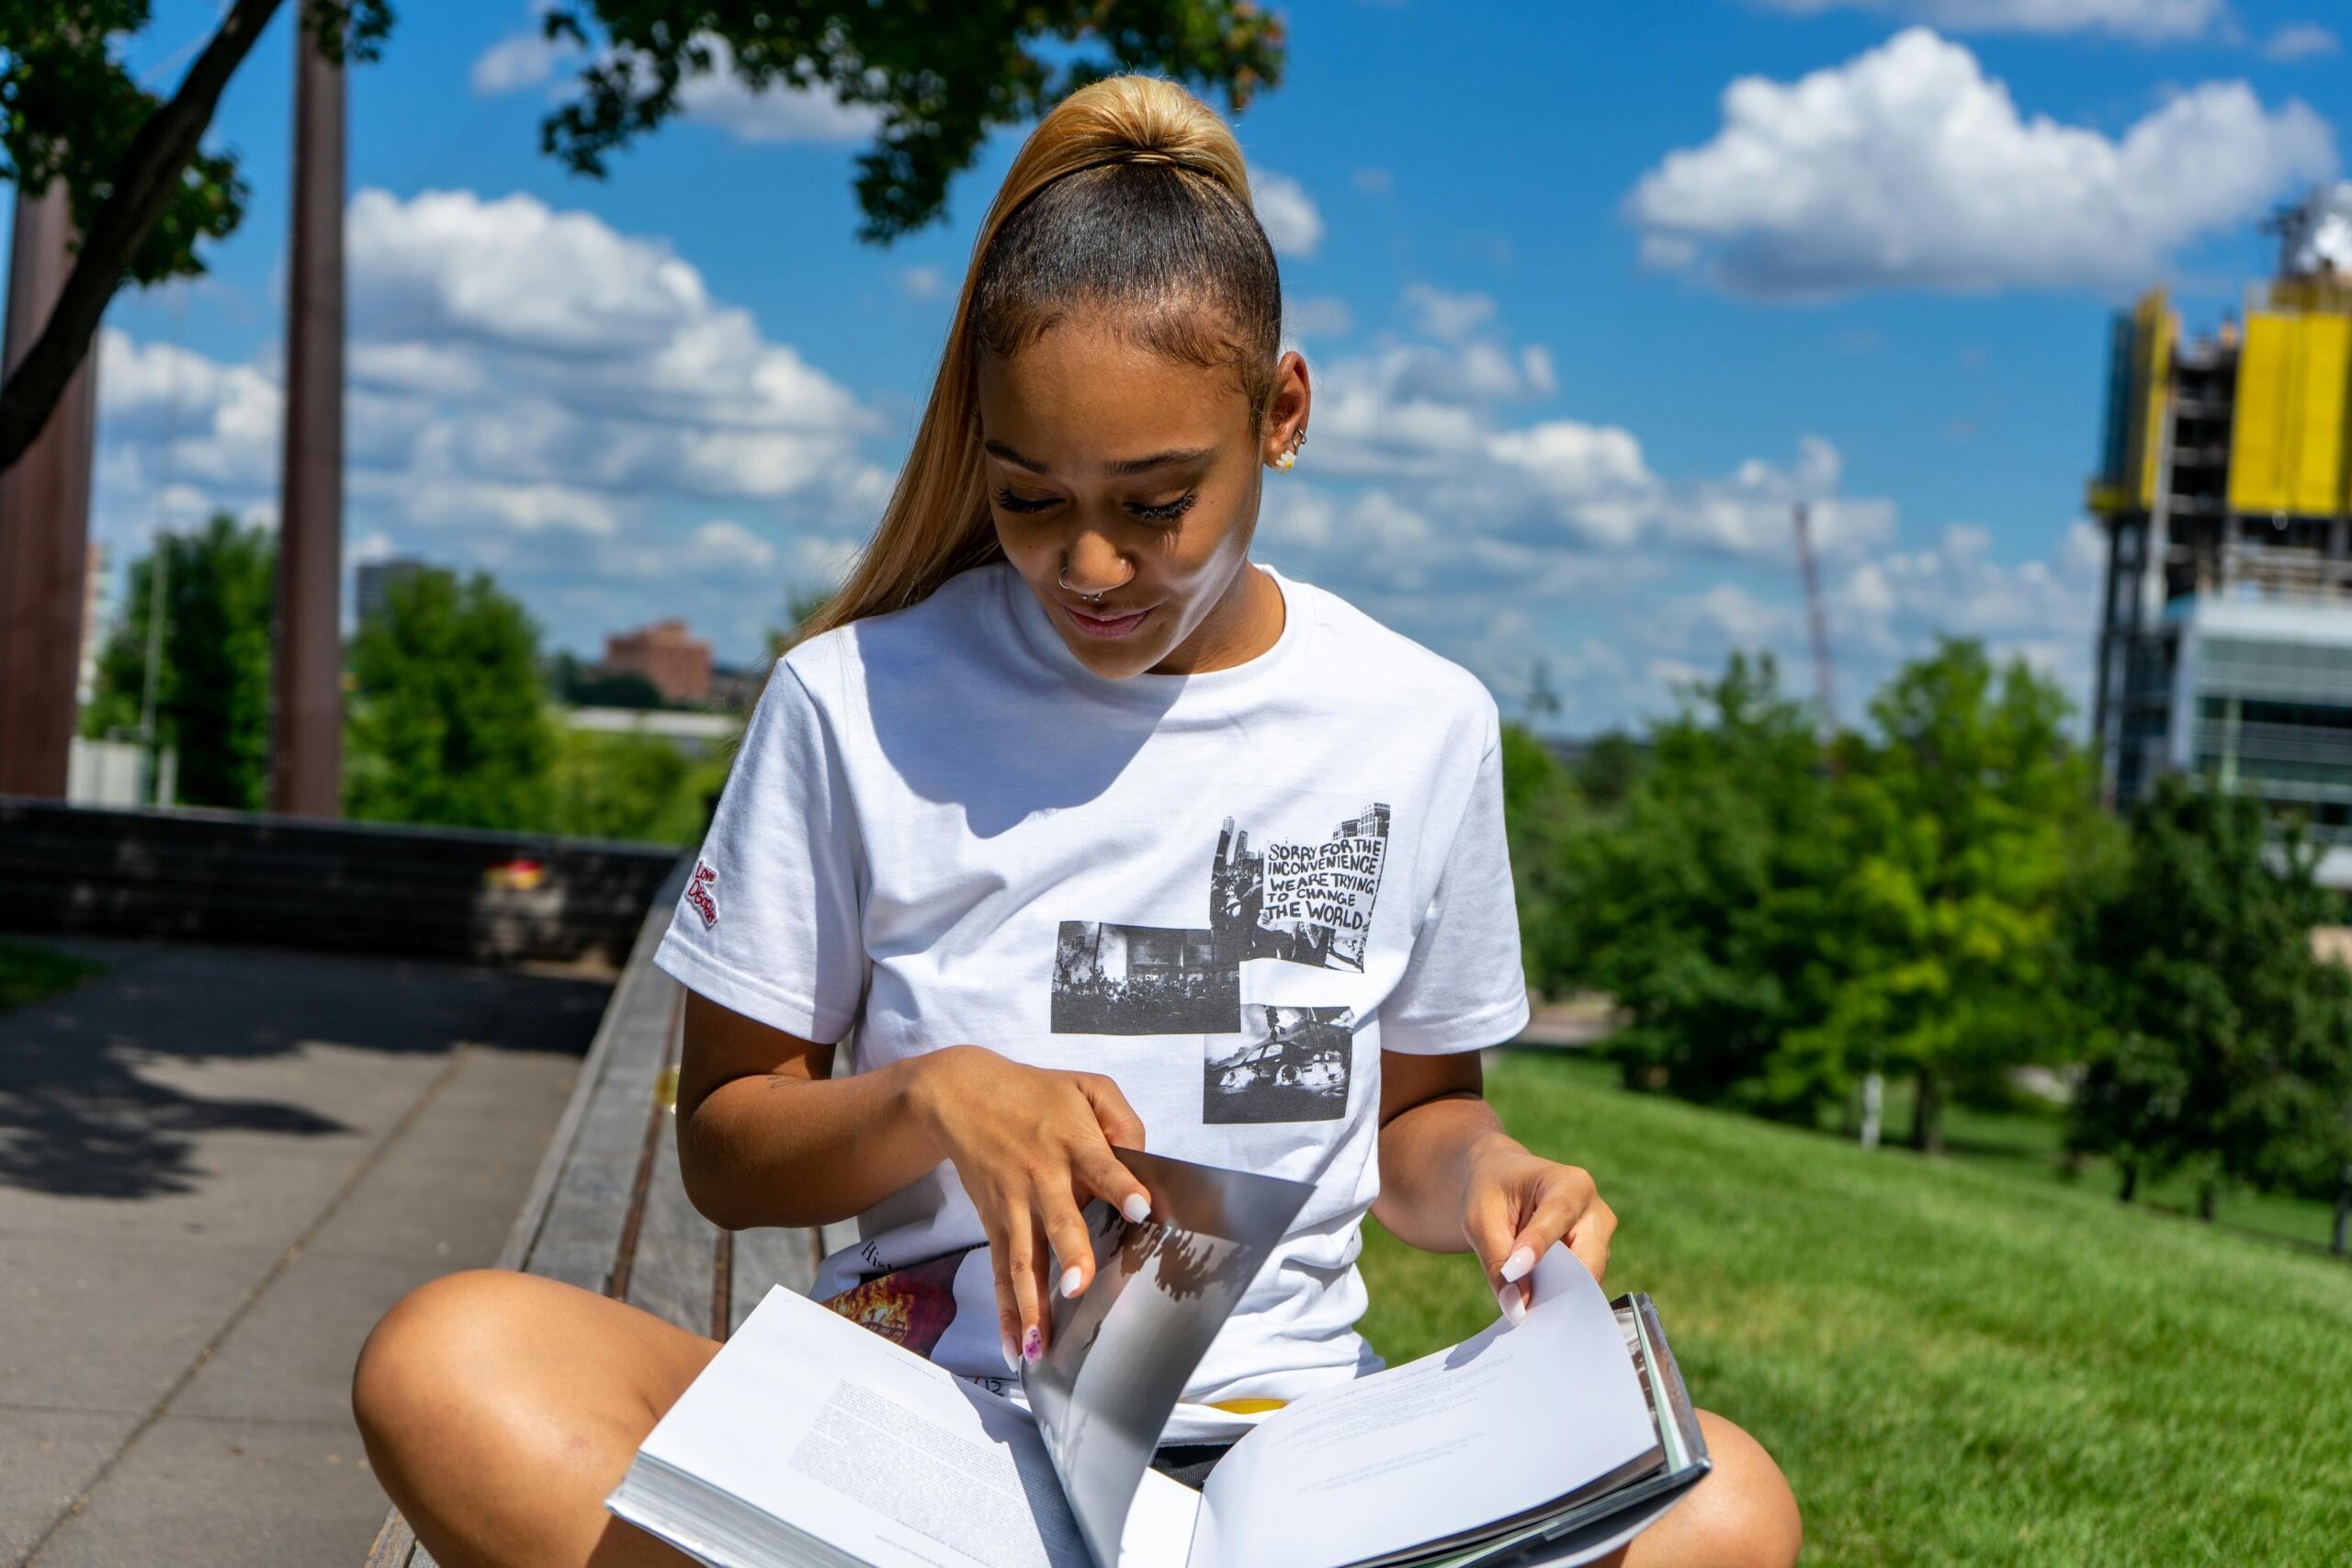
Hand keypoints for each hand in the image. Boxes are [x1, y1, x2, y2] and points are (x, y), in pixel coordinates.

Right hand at [906, 1044, 1151, 1371]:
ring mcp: (1014, 1206)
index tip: (1143, 1209)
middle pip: (1058, 1219)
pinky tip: (1016, 1347)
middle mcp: (1042, 1177)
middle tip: (1080, 1286)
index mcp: (1072, 1140)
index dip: (1122, 1187)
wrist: (961, 1094)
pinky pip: (1002, 1274)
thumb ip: (1123, 1119)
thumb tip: (1142, 1160)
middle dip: (1070, 1254)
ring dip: (1032, 1304)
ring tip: (1041, 1344)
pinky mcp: (995, 1225)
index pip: (1102, 1165)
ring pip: (1023, 1260)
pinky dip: (1007, 1313)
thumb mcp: (1086, 1086)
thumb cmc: (1033, 1093)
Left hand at [1460, 1134, 1614, 1326]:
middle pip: (1586, 1256)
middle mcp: (1594, 1211)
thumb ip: (1497, 1261)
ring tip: (1524, 1314)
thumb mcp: (1480, 1220)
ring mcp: (1598, 1239)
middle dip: (1557, 1286)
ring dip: (1557, 1298)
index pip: (1559, 1215)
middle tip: (1524, 1314)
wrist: (1500, 1186)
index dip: (1539, 1244)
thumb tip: (1517, 1309)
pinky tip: (1533, 1311)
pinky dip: (1557, 1301)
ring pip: (1586, 1279)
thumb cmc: (1491, 1194)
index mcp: (1570, 1183)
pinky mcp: (1592, 1261)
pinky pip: (1580, 1288)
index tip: (1516, 1269)